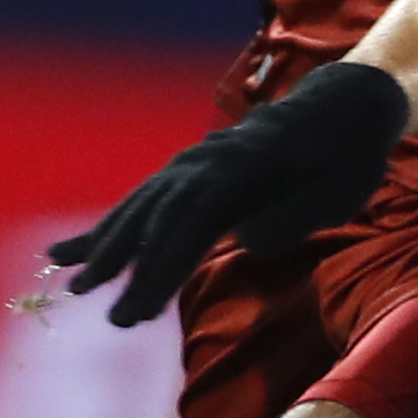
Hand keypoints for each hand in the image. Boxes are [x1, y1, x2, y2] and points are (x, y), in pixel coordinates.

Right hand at [45, 60, 411, 326]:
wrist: (341, 107)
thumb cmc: (346, 158)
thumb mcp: (339, 191)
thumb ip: (294, 215)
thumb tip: (245, 237)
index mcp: (245, 167)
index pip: (190, 223)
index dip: (158, 268)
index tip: (135, 310)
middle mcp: (209, 161)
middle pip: (156, 213)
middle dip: (122, 260)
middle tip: (93, 304)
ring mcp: (196, 162)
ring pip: (142, 203)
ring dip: (105, 241)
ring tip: (70, 278)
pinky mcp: (192, 170)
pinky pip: (145, 198)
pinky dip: (111, 224)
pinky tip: (77, 249)